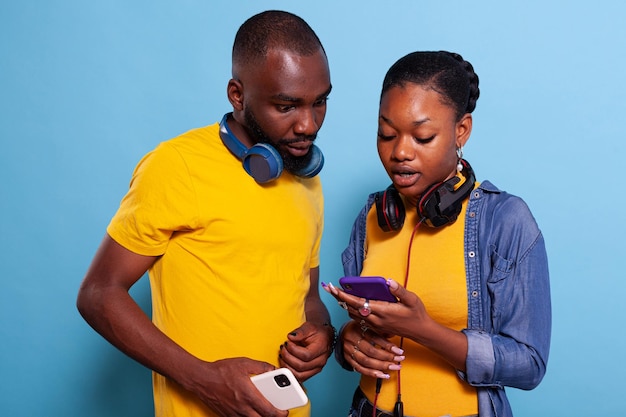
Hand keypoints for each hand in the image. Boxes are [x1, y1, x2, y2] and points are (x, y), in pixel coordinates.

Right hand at [184, 357, 288, 416]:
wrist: (201, 379)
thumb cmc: (221, 371)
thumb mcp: (244, 363)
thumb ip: (261, 366)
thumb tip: (273, 369)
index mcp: (248, 395)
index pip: (269, 411)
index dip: (280, 413)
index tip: (286, 411)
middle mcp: (242, 407)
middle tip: (279, 411)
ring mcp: (234, 413)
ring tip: (266, 409)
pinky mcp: (227, 415)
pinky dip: (250, 416)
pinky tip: (252, 409)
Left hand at [278, 321, 332, 381]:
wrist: (323, 336)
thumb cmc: (317, 332)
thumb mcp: (310, 327)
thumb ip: (300, 331)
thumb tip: (290, 337)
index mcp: (321, 349)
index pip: (305, 355)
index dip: (293, 350)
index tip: (287, 343)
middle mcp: (320, 361)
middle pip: (301, 366)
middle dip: (288, 357)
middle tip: (283, 348)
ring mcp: (316, 369)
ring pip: (299, 375)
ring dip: (287, 366)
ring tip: (282, 356)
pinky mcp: (310, 373)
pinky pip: (299, 378)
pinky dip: (289, 373)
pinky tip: (285, 363)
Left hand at [324, 280, 468, 371]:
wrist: (420, 331)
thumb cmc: (416, 313)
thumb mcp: (412, 299)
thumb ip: (399, 290)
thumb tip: (388, 281)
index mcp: (382, 311)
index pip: (357, 302)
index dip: (343, 295)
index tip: (332, 288)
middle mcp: (375, 319)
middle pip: (351, 308)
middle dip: (339, 298)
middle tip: (329, 287)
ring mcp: (375, 324)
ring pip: (353, 314)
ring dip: (344, 304)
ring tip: (337, 293)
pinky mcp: (376, 327)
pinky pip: (360, 318)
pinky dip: (352, 310)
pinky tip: (351, 303)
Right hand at [340, 320, 404, 378]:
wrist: (342, 333)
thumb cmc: (358, 328)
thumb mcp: (367, 324)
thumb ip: (379, 329)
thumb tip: (395, 333)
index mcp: (358, 328)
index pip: (375, 338)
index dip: (388, 345)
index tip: (399, 351)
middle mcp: (352, 340)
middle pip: (371, 351)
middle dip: (387, 357)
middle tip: (399, 359)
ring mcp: (349, 350)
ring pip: (366, 362)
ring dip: (382, 366)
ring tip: (394, 367)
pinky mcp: (348, 359)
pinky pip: (360, 369)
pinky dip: (373, 374)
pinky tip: (383, 375)